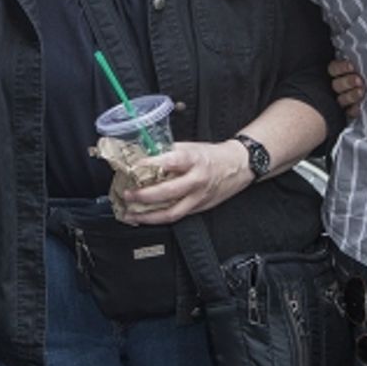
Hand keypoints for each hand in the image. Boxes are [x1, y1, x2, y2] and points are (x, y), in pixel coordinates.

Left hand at [118, 141, 253, 223]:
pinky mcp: (199, 208)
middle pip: (168, 192)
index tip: (133, 166)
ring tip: (130, 215)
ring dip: (148, 216)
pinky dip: (159, 219)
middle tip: (127, 194)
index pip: (171, 162)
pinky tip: (145, 218)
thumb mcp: (191, 147)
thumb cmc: (212, 155)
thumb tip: (144, 155)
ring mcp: (198, 197)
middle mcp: (197, 180)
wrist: (239, 165)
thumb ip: (169, 151)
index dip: (151, 164)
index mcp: (194, 160)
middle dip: (144, 195)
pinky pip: (176, 216)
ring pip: (171, 212)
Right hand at [328, 58, 365, 118]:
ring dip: (350, 96)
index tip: (352, 66)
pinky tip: (359, 108)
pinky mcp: (348, 113)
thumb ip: (363, 61)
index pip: (333, 69)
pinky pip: (347, 113)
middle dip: (347, 82)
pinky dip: (353, 110)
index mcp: (340, 73)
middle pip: (336, 84)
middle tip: (359, 80)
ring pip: (340, 99)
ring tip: (361, 92)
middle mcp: (339, 87)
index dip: (341, 68)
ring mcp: (342, 100)